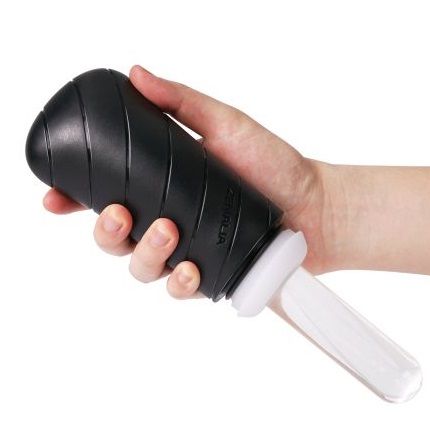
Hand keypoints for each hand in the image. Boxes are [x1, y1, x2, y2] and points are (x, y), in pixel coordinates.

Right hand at [44, 65, 349, 298]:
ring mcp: (187, 253)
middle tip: (120, 214)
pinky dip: (179, 282)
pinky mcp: (210, 278)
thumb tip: (137, 74)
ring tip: (166, 231)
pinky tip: (190, 268)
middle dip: (105, 231)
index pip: (107, 195)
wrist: (314, 205)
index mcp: (164, 189)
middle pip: (114, 239)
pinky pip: (180, 289)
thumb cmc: (274, 166)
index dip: (74, 200)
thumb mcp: (228, 125)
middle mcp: (169, 223)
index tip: (54, 197)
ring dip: (143, 255)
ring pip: (141, 268)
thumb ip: (182, 103)